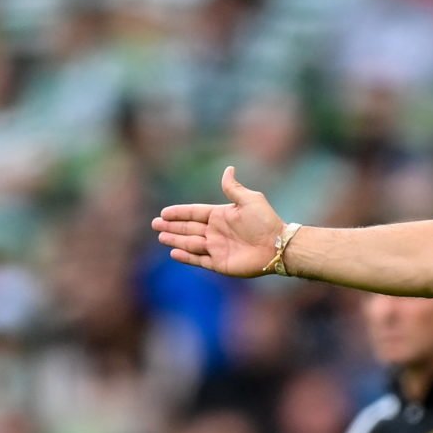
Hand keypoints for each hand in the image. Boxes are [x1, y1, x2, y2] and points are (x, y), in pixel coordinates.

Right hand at [152, 167, 283, 276]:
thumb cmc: (266, 221)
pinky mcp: (219, 263)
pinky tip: (174, 252)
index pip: (194, 213)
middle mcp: (216, 232)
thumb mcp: (249, 200)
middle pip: (188, 228)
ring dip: (175, 239)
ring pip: (190, 243)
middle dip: (171, 226)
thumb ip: (233, 188)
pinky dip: (186, 256)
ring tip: (161, 236)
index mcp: (220, 215)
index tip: (164, 212)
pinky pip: (199, 260)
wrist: (277, 245)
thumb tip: (228, 168)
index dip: (179, 213)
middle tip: (155, 224)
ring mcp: (216, 248)